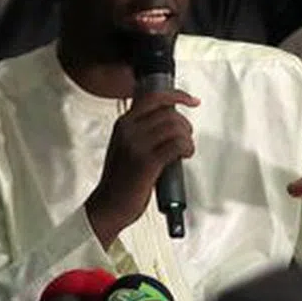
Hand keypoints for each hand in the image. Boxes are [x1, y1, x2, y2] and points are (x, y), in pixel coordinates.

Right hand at [86, 89, 199, 247]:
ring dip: (187, 139)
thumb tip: (171, 120)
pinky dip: (187, 148)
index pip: (153, 97)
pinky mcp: (147, 162)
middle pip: (169, 113)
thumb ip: (143, 130)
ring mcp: (137, 145)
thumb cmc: (121, 179)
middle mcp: (129, 130)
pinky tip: (184, 155)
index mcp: (124, 123)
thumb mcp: (126, 146)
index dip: (178, 95)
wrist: (109, 205)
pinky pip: (177, 145)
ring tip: (184, 150)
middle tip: (186, 139)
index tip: (192, 100)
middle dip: (185, 125)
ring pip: (176, 128)